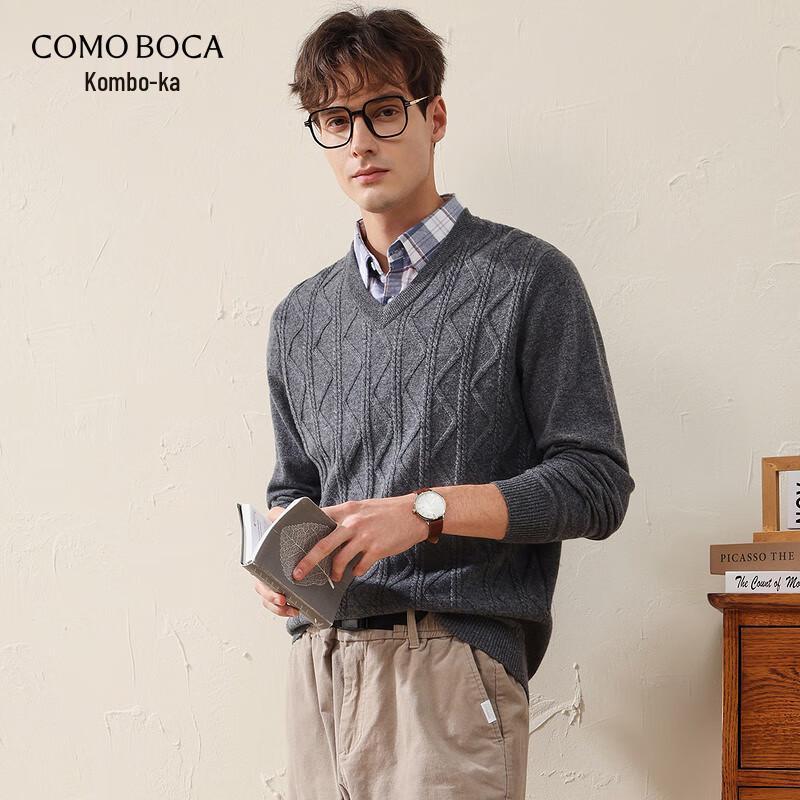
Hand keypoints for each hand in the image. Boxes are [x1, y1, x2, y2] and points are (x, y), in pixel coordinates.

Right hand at [254, 505, 299, 616]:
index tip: (278, 595)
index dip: (266, 587)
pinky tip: (299, 609)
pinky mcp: (285, 584)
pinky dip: (288, 608)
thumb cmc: (286, 526)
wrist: (296, 529)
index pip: (259, 576)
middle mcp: (264, 570)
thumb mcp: (282, 518)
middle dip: (272, 599)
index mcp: (260, 557)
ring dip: (280, 608)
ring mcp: (273, 579)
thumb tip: (276, 515)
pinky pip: (282, 602)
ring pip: (271, 599)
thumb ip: (278, 515)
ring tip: (294, 609)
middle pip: (263, 590)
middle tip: (284, 601)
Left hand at [290, 493, 428, 582]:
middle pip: (322, 545)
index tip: (286, 539)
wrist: (415, 512)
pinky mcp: (377, 549)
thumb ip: (344, 519)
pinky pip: (360, 566)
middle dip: (307, 562)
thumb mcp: (361, 508)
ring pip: (340, 560)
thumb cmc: (386, 511)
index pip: (317, 519)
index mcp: (346, 510)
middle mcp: (352, 522)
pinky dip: (356, 571)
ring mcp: (365, 536)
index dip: (300, 528)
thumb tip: (326, 534)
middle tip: (297, 575)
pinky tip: (358, 569)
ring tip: (334, 575)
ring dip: (335, 571)